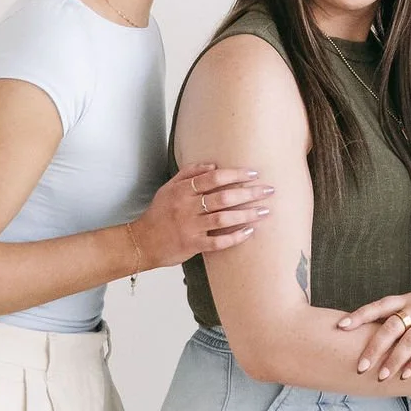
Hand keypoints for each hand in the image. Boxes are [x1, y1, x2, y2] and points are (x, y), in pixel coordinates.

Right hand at [129, 165, 271, 271]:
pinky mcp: (193, 245)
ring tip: (264, 211)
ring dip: (247, 214)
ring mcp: (191, 227)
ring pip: (223, 219)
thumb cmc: (159, 213)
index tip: (253, 174)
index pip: (213, 178)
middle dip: (249, 193)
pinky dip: (235, 237)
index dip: (235, 175)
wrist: (142, 242)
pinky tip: (250, 232)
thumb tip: (213, 164)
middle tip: (268, 190)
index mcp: (182, 191)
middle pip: (223, 197)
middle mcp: (187, 207)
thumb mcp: (169, 188)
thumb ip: (189, 174)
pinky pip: (218, 242)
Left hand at [340, 283, 410, 383]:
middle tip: (361, 366)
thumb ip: (401, 315)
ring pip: (409, 340)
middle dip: (374, 348)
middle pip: (391, 327)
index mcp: (409, 300)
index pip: (379, 306)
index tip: (341, 326)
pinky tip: (407, 375)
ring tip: (383, 376)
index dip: (359, 316)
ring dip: (394, 360)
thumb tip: (376, 334)